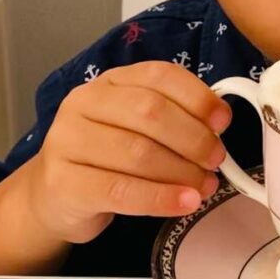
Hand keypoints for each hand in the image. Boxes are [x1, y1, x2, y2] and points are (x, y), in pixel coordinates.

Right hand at [23, 62, 229, 243]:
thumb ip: (175, 117)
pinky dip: (161, 198)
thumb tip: (219, 125)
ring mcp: (67, 141)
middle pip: (150, 112)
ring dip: (182, 172)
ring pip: (138, 153)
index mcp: (111, 82)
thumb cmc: (110, 156)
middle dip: (193, 138)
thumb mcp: (140, 127)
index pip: (159, 76)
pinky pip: (121, 190)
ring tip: (205, 186)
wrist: (56, 195)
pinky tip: (185, 203)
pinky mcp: (63, 183)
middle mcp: (85, 103)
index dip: (197, 97)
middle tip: (216, 160)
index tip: (223, 122)